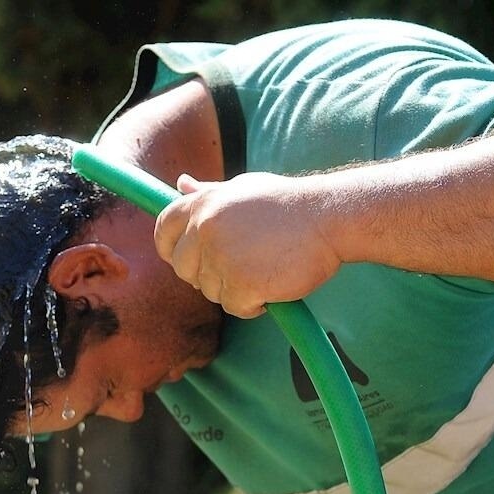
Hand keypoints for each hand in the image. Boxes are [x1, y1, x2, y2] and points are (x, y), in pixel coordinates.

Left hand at [154, 173, 343, 318]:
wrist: (329, 216)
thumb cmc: (287, 204)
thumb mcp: (243, 189)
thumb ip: (208, 193)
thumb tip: (181, 185)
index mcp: (202, 204)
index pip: (163, 230)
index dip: (170, 249)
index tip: (185, 259)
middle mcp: (205, 228)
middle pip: (183, 268)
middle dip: (206, 274)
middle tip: (240, 267)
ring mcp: (221, 256)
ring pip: (210, 291)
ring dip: (234, 289)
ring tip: (264, 269)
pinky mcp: (241, 283)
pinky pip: (234, 307)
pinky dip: (252, 305)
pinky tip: (272, 286)